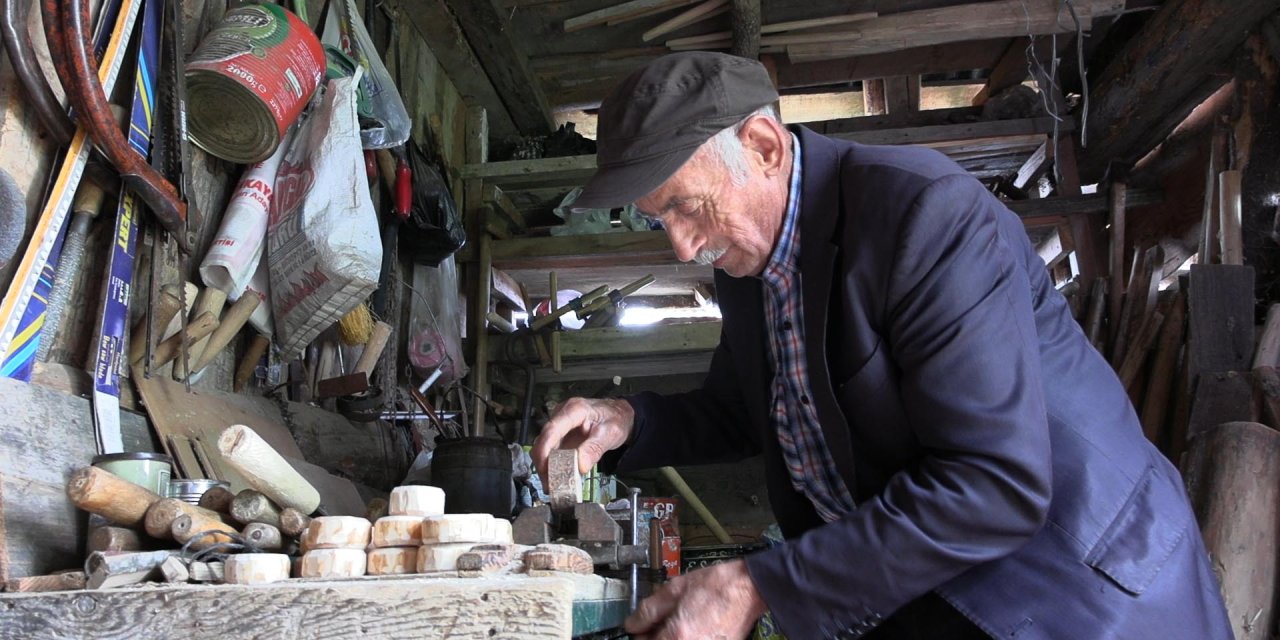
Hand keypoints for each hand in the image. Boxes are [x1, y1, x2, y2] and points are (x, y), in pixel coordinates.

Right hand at [531, 397, 634, 479]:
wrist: (620, 415)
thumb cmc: (616, 419)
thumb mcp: (611, 433)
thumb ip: (595, 448)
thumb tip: (580, 466)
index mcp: (574, 410)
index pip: (552, 429)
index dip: (544, 450)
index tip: (544, 468)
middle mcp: (562, 415)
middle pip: (543, 440)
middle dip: (543, 463)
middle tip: (550, 484)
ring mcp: (560, 425)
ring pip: (544, 447)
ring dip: (545, 467)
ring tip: (552, 484)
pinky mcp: (560, 435)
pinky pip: (551, 451)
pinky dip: (551, 465)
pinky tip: (556, 477)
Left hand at [626, 559, 766, 639]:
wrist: (747, 588)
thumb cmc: (716, 586)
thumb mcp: (674, 589)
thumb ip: (649, 610)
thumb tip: (632, 623)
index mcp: (677, 636)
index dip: (641, 635)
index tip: (642, 628)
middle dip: (657, 637)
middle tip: (660, 625)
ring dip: (672, 637)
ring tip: (681, 623)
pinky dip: (689, 638)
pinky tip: (693, 627)